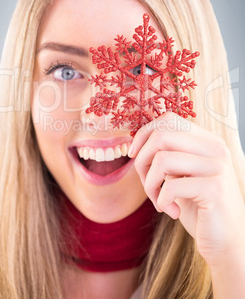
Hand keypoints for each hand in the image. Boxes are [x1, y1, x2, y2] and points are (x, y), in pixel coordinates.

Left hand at [129, 112, 244, 266]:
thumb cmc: (199, 207)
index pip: (168, 119)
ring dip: (150, 185)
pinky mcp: (215, 188)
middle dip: (142, 162)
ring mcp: (217, 166)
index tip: (134, 155)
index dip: (144, 134)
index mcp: (208, 140)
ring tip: (159, 201)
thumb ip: (168, 155)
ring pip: (162, 159)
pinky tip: (172, 211)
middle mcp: (216, 148)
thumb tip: (136, 144)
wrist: (227, 241)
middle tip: (148, 185)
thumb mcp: (181, 174)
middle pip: (161, 136)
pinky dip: (162, 201)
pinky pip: (171, 186)